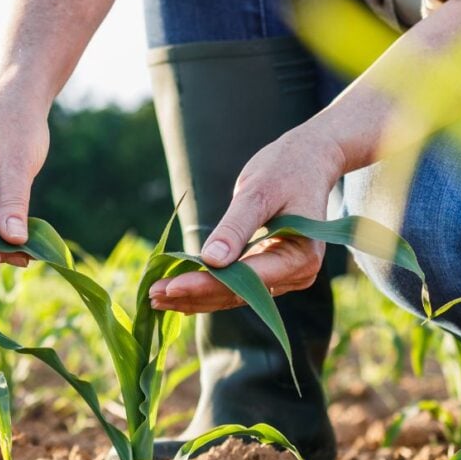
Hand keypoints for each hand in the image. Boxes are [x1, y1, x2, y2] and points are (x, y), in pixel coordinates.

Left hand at [148, 128, 346, 312]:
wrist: (308, 161)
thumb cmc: (286, 169)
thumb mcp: (259, 191)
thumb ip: (235, 227)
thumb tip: (211, 260)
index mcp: (300, 256)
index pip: (246, 279)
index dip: (206, 284)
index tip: (171, 286)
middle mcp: (297, 275)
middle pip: (238, 294)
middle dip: (194, 295)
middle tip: (152, 295)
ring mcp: (285, 277)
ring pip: (234, 295)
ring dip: (195, 297)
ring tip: (156, 298)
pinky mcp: (270, 272)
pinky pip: (236, 286)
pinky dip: (206, 288)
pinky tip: (176, 293)